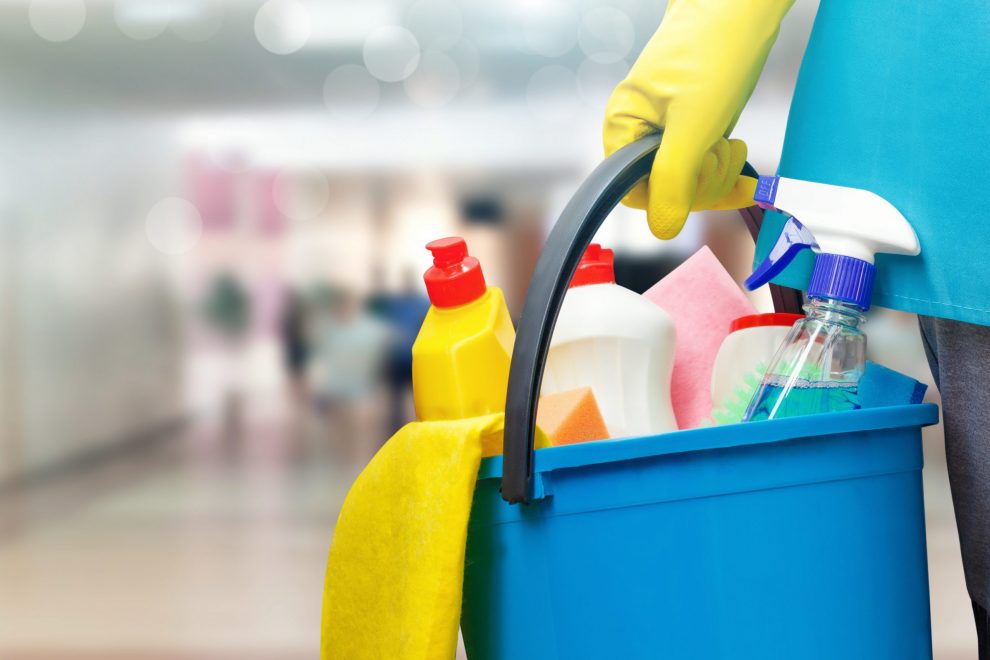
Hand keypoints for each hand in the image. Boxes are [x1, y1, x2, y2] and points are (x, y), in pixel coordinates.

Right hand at [603, 0, 792, 238]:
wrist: (741, 5)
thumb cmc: (714, 49)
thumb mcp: (694, 122)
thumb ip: (674, 178)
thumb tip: (662, 228)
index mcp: (624, 127)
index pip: (635, 191)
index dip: (670, 194)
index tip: (697, 175)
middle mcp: (640, 131)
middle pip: (665, 191)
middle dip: (701, 181)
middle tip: (721, 150)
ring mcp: (668, 131)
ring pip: (689, 182)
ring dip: (718, 174)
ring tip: (732, 144)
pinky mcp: (694, 127)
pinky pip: (705, 168)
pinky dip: (727, 174)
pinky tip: (747, 180)